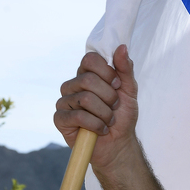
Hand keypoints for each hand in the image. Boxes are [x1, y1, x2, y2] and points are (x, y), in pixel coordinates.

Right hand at [54, 44, 139, 172]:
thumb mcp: (129, 90)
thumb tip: (122, 47)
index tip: (117, 84)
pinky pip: (78, 116)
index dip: (107, 71)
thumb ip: (125, 69)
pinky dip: (96, 124)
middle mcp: (73, 84)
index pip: (90, 59)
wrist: (118, 142)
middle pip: (88, 79)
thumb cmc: (122, 114)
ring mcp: (65, 101)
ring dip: (105, 112)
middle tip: (114, 106)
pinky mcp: (60, 118)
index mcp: (88, 74)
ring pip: (85, 98)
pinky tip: (101, 129)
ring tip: (109, 119)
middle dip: (109, 96)